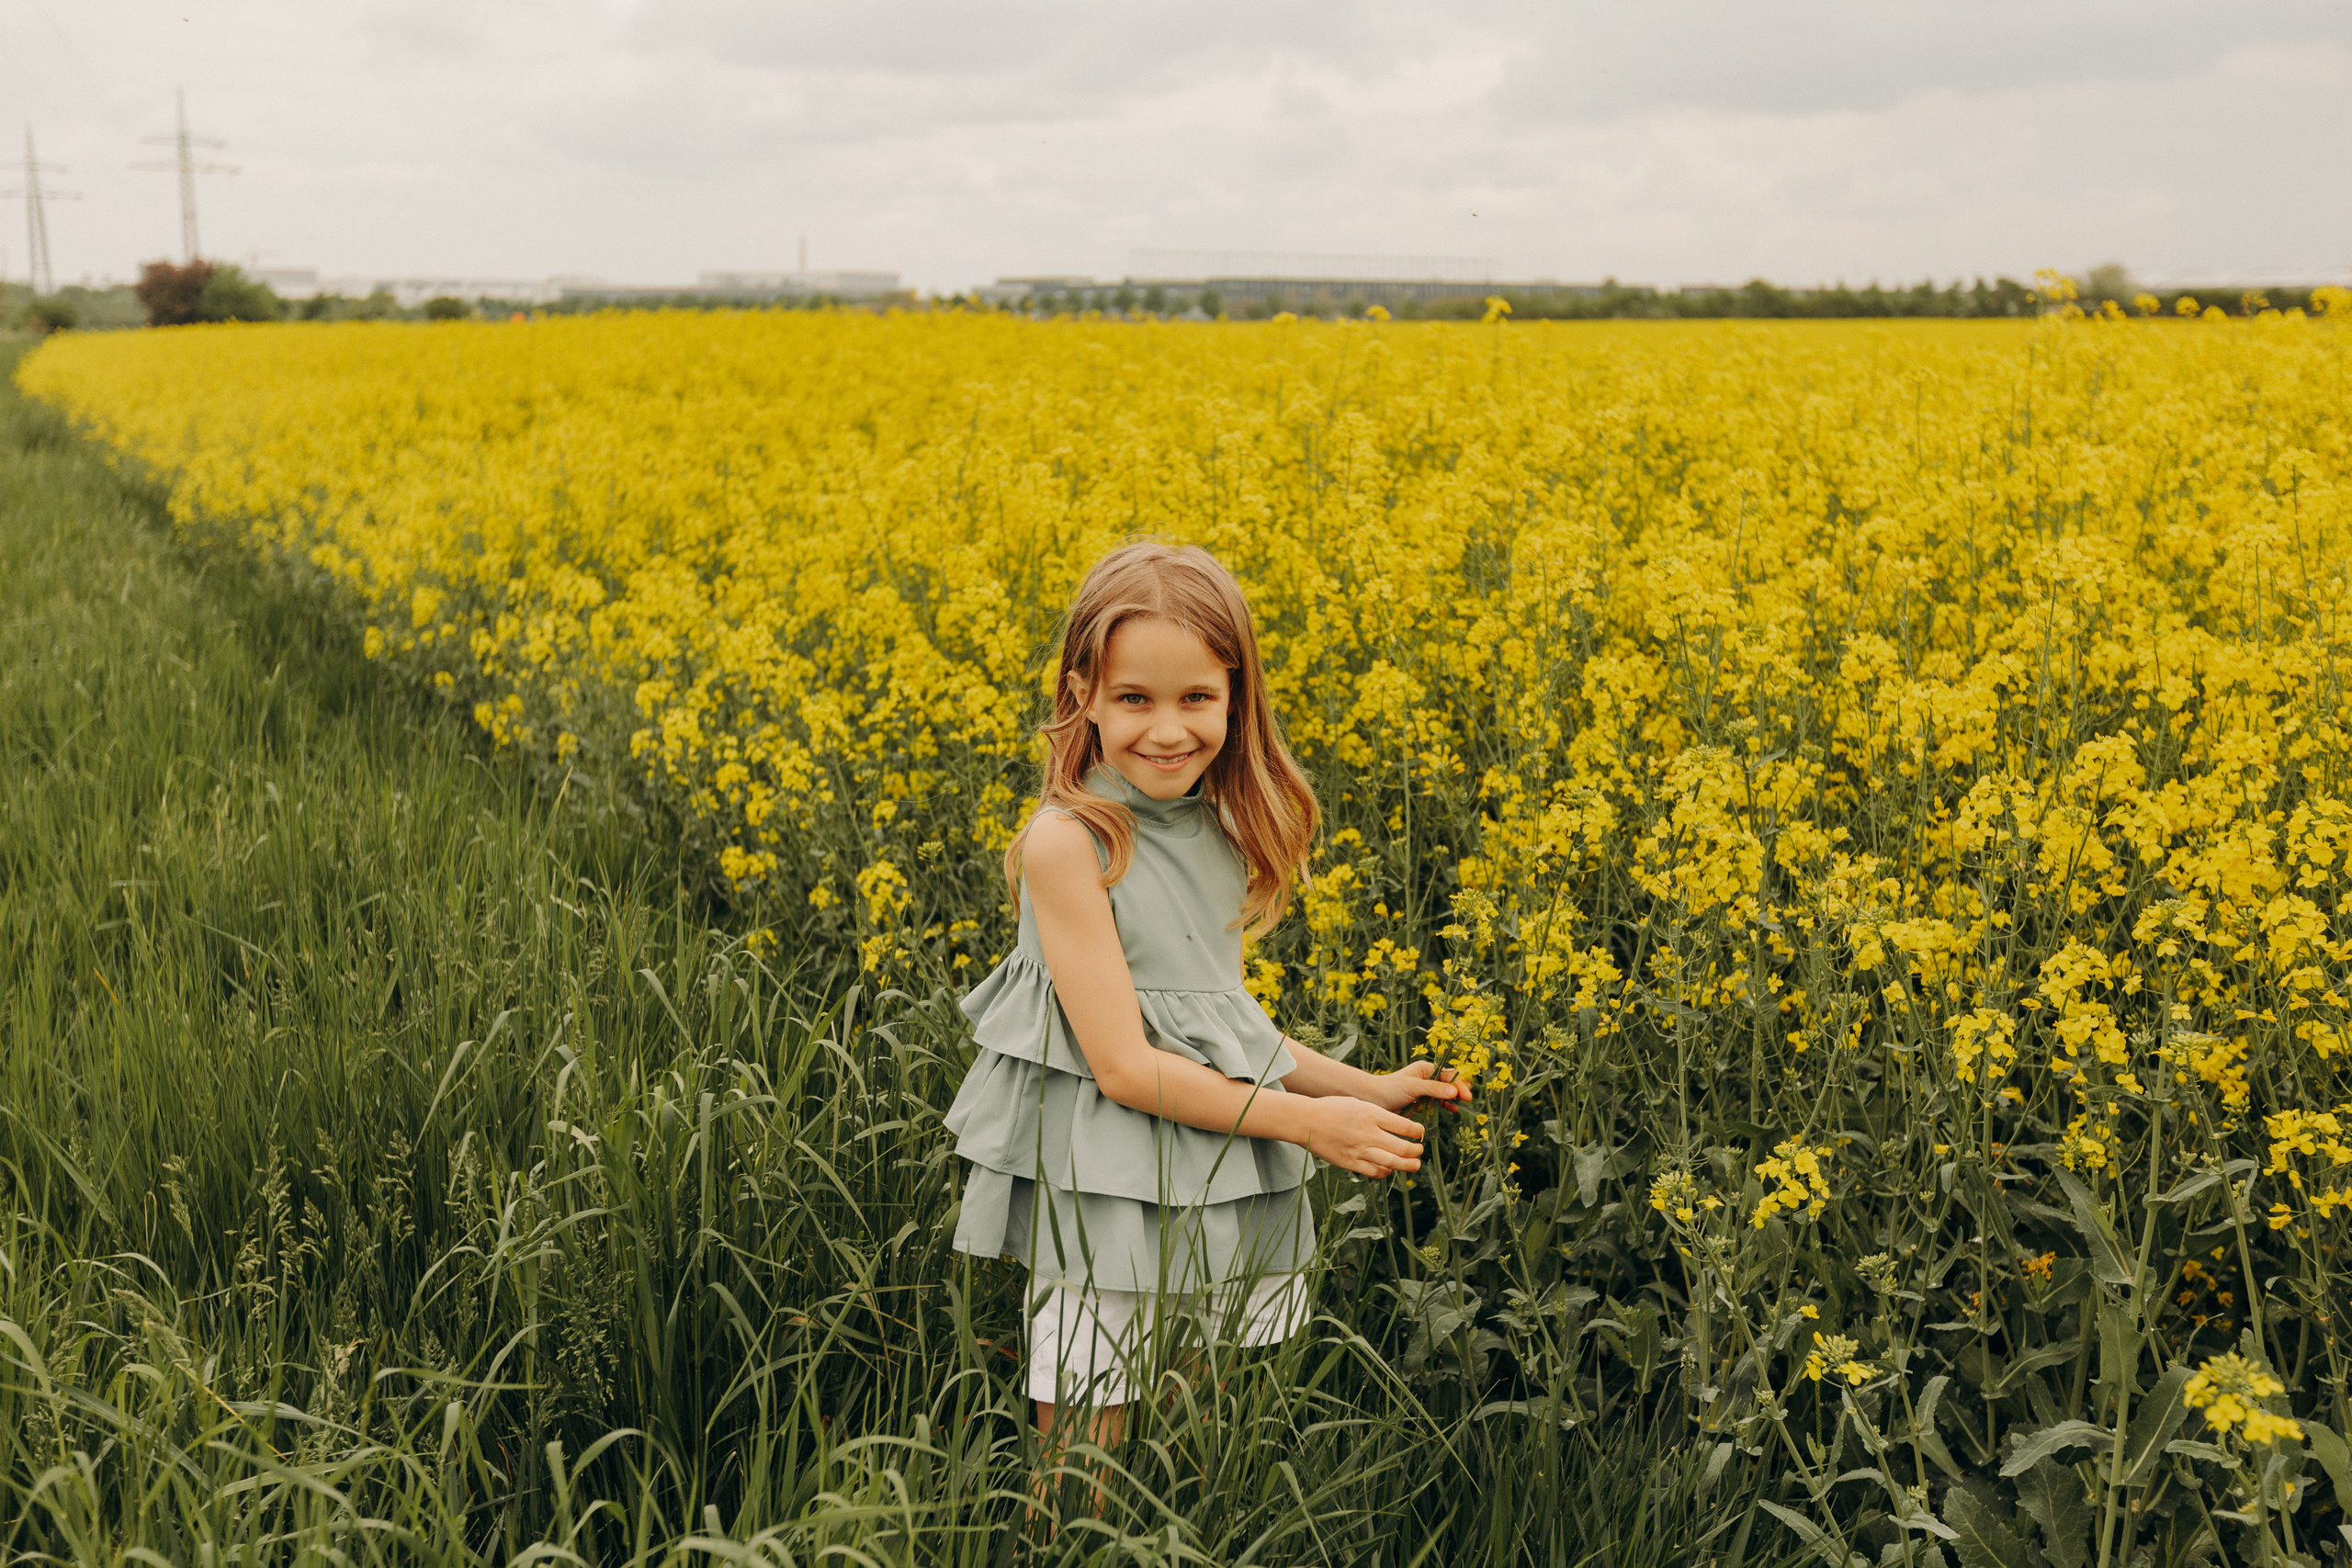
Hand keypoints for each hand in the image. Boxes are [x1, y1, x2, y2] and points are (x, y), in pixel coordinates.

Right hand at [1300, 1096, 1426, 1177]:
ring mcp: (1359, 1150)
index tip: (1419, 1133)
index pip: (1405, 1126)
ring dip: (1407, 1165)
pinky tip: (1389, 1169)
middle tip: (1419, 1151)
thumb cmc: (1332, 1108)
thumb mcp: (1357, 1103)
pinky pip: (1374, 1172)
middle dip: (1416, 1151)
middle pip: (1402, 1148)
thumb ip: (1377, 1114)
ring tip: (1415, 1165)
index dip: (1417, 1132)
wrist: (1306, 1121)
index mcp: (1372, 1114)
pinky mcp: (1350, 1162)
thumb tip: (1395, 1124)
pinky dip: (1385, 1172)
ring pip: (1392, 1163)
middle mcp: (1368, 1133)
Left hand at [1364, 1059, 1472, 1116]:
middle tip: (1467, 1100)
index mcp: (1426, 1069)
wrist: (1373, 1100)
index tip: (1466, 1096)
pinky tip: (1452, 1110)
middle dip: (1459, 1090)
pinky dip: (1446, 1106)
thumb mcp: (1413, 1087)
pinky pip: (1439, 1103)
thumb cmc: (1390, 1089)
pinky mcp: (1423, 1102)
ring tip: (1461, 1105)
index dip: (1459, 1084)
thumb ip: (1433, 1089)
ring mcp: (1426, 1091)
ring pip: (1446, 1094)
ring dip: (1454, 1098)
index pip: (1449, 1075)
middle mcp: (1428, 1078)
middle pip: (1450, 1083)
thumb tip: (1454, 1092)